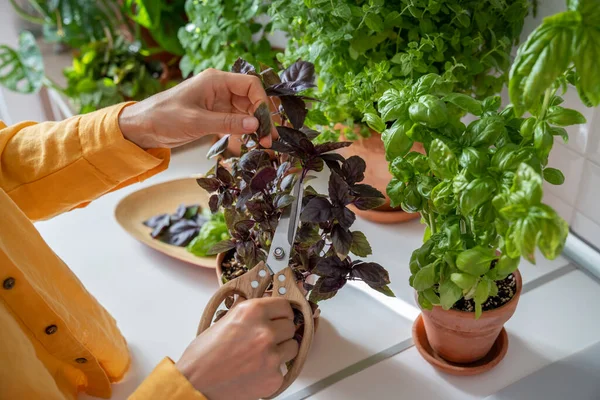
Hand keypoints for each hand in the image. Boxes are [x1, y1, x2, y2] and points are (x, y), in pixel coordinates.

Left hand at [118, 68, 275, 148]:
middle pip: (251, 99)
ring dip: (255, 127)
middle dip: (261, 118)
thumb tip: (255, 124)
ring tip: (263, 144)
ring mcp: (218, 103)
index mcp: (215, 81)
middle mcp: (220, 89)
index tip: (264, 123)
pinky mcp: (214, 116)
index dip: (261, 102)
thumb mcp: (197, 121)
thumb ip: (228, 123)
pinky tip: (247, 145)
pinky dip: (243, 132)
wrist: (142, 128)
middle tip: (269, 139)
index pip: (250, 84)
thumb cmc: (163, 117)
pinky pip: (235, 122)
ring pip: (246, 112)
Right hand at [176, 297, 297, 399]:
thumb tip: (265, 308)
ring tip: (261, 354)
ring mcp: (271, 356)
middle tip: (267, 338)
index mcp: (252, 312)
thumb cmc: (203, 355)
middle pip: (290, 326)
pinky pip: (283, 368)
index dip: (282, 313)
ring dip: (281, 349)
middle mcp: (265, 331)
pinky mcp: (274, 377)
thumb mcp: (225, 320)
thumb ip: (249, 313)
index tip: (280, 317)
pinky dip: (273, 370)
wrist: (196, 383)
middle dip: (281, 331)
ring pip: (292, 347)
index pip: (285, 306)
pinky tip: (256, 370)